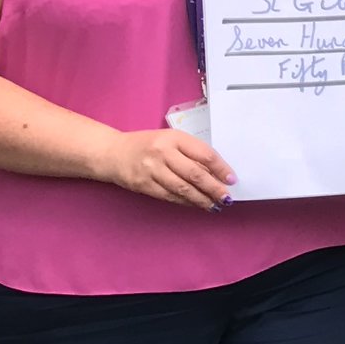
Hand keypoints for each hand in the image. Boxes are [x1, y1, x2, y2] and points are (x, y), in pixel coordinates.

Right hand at [107, 128, 233, 208]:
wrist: (112, 153)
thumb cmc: (147, 145)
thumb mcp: (170, 140)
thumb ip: (191, 153)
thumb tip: (216, 173)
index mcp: (173, 138)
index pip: (204, 154)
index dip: (221, 168)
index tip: (232, 179)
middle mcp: (163, 153)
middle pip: (195, 174)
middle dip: (214, 188)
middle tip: (227, 197)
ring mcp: (152, 170)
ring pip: (183, 188)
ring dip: (202, 199)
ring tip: (215, 205)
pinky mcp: (144, 185)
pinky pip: (170, 196)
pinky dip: (186, 202)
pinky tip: (196, 205)